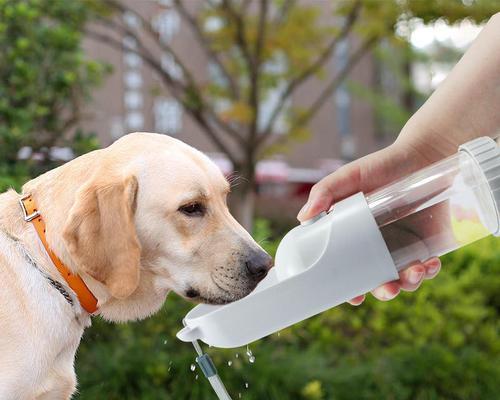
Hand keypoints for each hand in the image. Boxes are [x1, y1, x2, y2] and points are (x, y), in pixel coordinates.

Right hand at [296, 142, 440, 304]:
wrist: (423, 155)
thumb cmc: (382, 165)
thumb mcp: (349, 176)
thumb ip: (325, 192)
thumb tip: (302, 217)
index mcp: (356, 236)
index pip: (347, 269)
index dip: (348, 288)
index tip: (353, 298)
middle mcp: (379, 246)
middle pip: (378, 280)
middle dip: (384, 291)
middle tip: (388, 288)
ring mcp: (405, 247)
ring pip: (405, 279)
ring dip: (409, 283)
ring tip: (414, 271)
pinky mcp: (429, 244)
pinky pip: (429, 267)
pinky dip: (430, 270)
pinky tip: (430, 262)